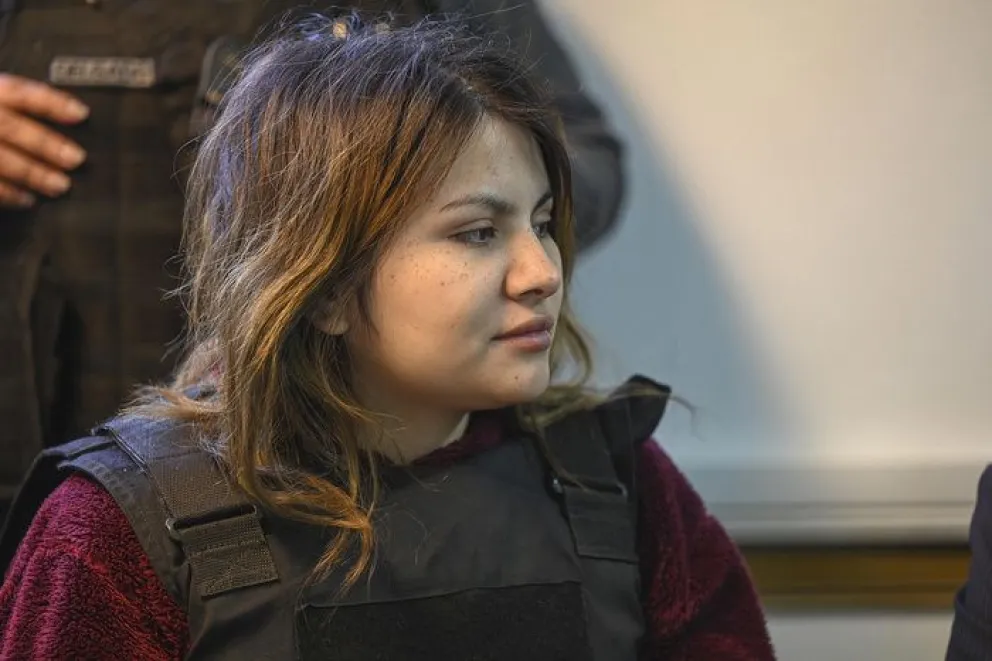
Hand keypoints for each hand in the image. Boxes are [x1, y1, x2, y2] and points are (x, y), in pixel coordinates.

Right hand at [0, 73, 89, 208]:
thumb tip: (63, 113)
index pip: (18, 92)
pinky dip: (6, 193)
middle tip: (76, 158)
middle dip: (44, 144)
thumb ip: (10, 103)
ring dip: (31, 174)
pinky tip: (26, 200)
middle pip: (9, 127)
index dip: (50, 101)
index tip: (80, 113)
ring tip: (59, 185)